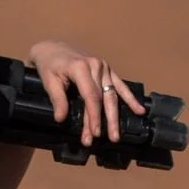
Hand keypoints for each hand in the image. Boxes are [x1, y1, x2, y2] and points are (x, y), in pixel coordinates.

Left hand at [27, 40, 145, 144]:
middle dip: (106, 121)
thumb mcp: (49, 81)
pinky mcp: (107, 70)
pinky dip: (130, 98)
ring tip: (116, 135)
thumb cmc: (49, 65)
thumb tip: (61, 119)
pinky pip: (120, 85)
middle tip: (109, 139)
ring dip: (115, 116)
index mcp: (81, 67)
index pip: (91, 96)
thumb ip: (58, 100)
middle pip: (104, 98)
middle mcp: (96, 66)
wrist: (52, 49)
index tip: (94, 132)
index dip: (94, 116)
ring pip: (112, 95)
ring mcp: (104, 67)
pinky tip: (139, 110)